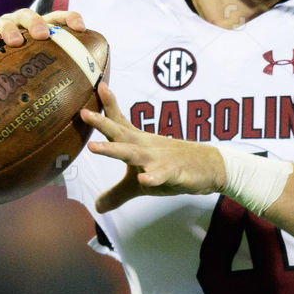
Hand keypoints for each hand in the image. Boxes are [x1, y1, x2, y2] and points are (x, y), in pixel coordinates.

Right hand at [0, 7, 86, 100]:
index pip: (55, 19)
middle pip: (28, 15)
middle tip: (43, 35)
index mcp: (34, 31)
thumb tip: (84, 107)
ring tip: (15, 41)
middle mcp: (16, 25)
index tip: (81, 28)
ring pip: (5, 21)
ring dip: (11, 29)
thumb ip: (54, 85)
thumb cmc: (7, 78)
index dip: (69, 18)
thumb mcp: (31, 78)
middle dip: (37, 23)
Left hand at [80, 81, 227, 211]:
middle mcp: (145, 147)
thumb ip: (117, 193)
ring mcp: (159, 159)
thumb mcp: (139, 184)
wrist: (209, 167)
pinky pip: (162, 175)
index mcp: (137, 143)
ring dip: (114, 150)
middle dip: (102, 123)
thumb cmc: (172, 168)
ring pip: (133, 153)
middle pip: (120, 134)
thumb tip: (96, 207)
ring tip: (94, 147)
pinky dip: (153, 177)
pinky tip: (144, 179)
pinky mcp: (173, 172)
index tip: (98, 86)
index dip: (107, 107)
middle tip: (84, 113)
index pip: (119, 123)